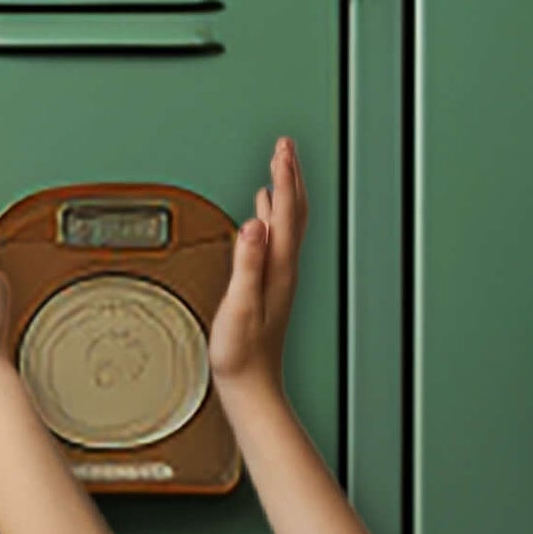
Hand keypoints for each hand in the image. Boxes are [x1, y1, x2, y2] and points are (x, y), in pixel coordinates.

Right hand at [205, 136, 304, 391]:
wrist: (252, 387)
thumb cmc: (243, 356)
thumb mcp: (239, 308)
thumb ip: (247, 265)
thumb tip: (253, 225)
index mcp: (278, 269)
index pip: (284, 213)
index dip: (284, 177)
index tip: (281, 148)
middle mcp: (284, 269)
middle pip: (293, 212)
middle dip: (289, 175)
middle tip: (284, 146)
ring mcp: (278, 277)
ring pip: (287, 223)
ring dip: (283, 192)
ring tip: (278, 168)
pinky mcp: (269, 285)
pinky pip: (276, 239)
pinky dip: (272, 217)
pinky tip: (261, 215)